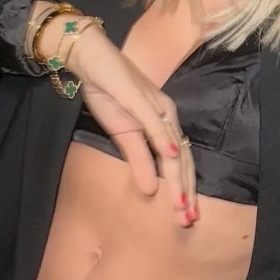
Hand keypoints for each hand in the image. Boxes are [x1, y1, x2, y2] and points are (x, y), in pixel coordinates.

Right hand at [69, 25, 198, 226]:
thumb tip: (150, 190)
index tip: (187, 218)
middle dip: (185, 192)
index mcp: (165, 124)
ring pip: (172, 146)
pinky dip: (163, 140)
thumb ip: (137, 160)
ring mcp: (156, 106)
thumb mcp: (122, 134)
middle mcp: (168, 116)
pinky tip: (170, 157)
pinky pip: (154, 122)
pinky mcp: (140, 97)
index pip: (179, 162)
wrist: (92, 58)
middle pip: (182, 159)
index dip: (184, 190)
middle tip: (188, 221)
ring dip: (178, 177)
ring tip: (181, 204)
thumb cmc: (109, 92)